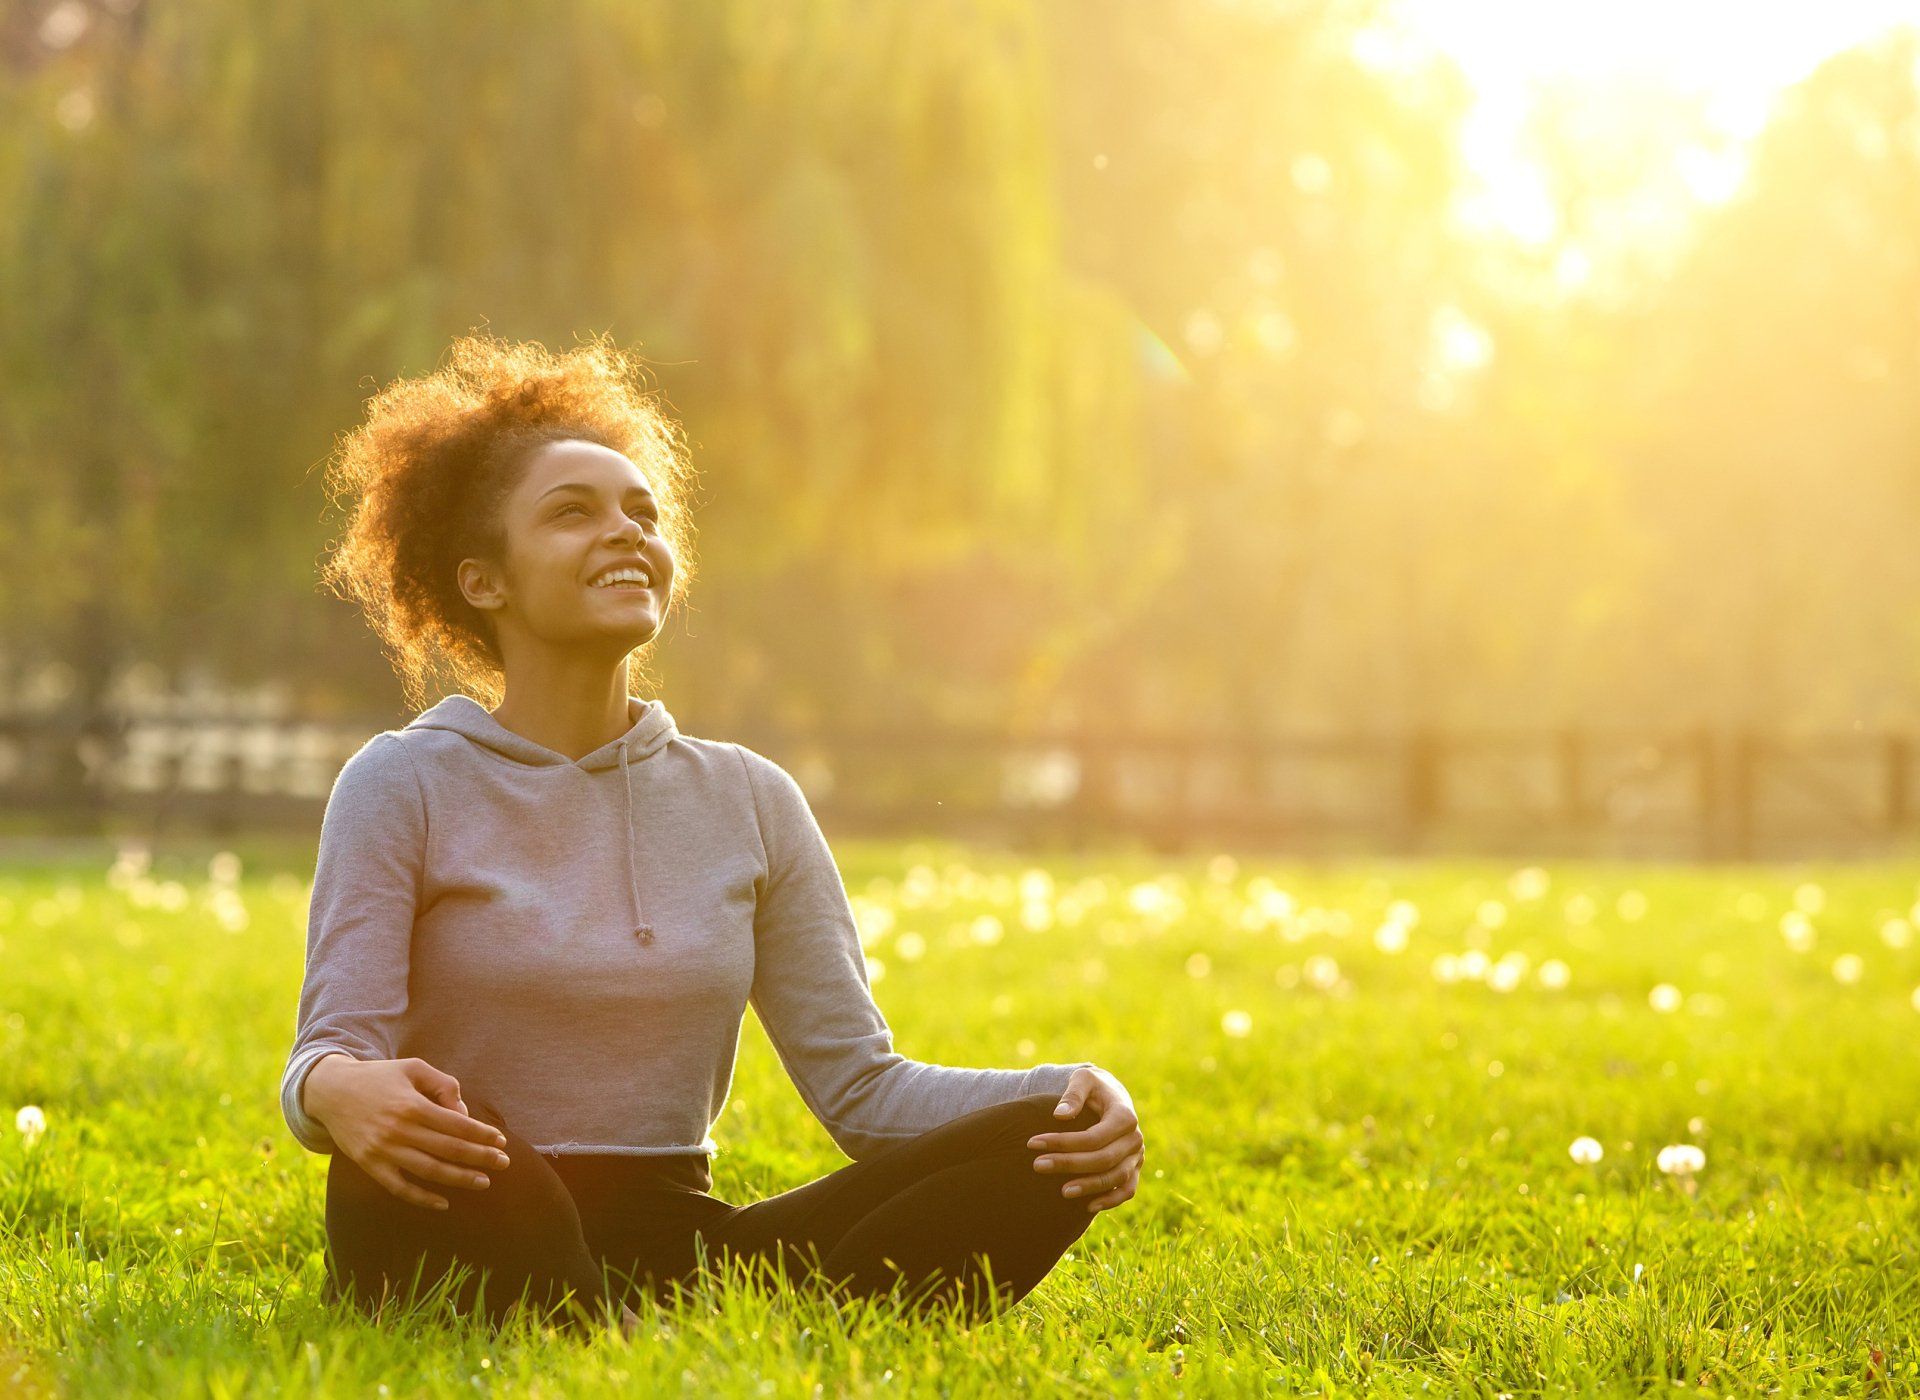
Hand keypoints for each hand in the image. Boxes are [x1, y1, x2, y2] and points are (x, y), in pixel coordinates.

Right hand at [303, 1054, 512, 1210]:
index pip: (457, 1125)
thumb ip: (443, 1085)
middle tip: (504, 1163)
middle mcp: (399, 1130)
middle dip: (480, 1158)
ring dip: (459, 1179)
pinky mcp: (369, 1165)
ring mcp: (383, 1151)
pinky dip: (422, 1198)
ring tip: (483, 1182)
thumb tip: (463, 1113)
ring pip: (429, 1171)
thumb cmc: (380, 1077)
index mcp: (412, 1105)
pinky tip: (443, 1203)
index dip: (482, 1135)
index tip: (501, 1141)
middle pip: (448, 1149)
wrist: (331, 1091)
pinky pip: (399, 1188)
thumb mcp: (413, 1068)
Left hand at [1026, 1066, 1142, 1214]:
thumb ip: (1073, 1094)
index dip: (1063, 1142)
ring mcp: (1137, 1156)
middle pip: (1103, 1159)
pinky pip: (1127, 1190)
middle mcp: (1135, 1138)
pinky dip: (1111, 1200)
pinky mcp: (1134, 1169)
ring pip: (1115, 1178)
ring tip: (1062, 1191)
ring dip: (1089, 1187)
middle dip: (1069, 1164)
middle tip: (1037, 1165)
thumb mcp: (1083, 1080)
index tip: (1033, 1143)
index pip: (1094, 1136)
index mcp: (1124, 1115)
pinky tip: (1087, 1207)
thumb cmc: (1092, 1087)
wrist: (1110, 1096)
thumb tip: (1060, 1115)